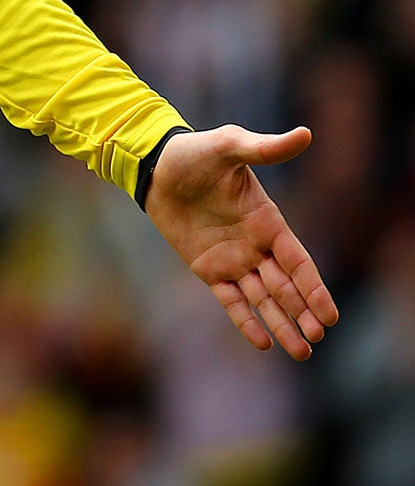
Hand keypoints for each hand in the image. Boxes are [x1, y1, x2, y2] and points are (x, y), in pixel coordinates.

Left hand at [145, 124, 338, 359]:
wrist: (155, 166)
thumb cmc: (194, 153)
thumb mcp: (229, 146)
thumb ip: (265, 148)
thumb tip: (305, 134)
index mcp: (268, 221)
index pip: (299, 262)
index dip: (314, 288)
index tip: (329, 315)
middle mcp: (256, 245)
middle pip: (285, 286)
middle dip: (302, 312)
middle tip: (317, 339)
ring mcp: (232, 258)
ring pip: (263, 298)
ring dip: (281, 323)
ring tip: (300, 352)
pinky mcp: (207, 267)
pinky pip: (230, 299)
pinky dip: (245, 319)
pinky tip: (262, 342)